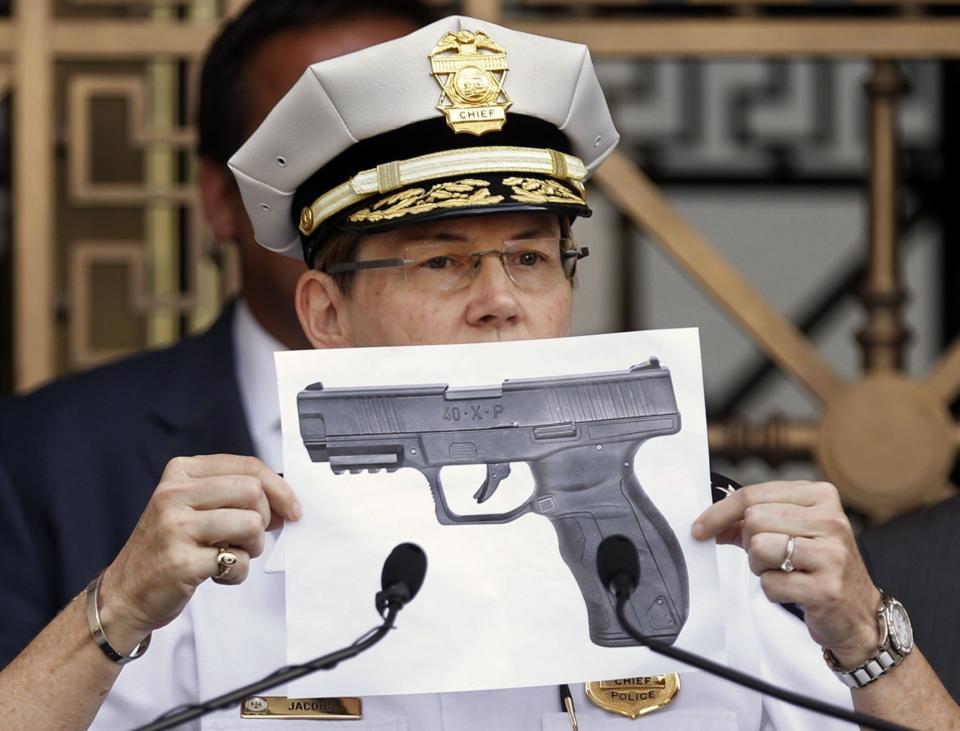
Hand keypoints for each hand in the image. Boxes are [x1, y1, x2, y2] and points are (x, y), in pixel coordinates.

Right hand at [96, 455, 300, 650]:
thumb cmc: (168, 547)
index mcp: (181, 473)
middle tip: (249, 538)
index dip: (279, 488)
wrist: (125, 592)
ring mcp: (175, 527)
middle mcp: (174, 494)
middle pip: (253, 492)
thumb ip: (232, 495)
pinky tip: (216, 574)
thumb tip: (286, 502)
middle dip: (264, 519)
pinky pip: (238, 562)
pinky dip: (237, 573)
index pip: (247, 466)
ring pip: (251, 524)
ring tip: (230, 555)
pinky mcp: (181, 561)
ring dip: (252, 548)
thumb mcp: (192, 506)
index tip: (292, 508)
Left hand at [692, 480, 880, 667]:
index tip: (700, 528)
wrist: (858, 613)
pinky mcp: (827, 588)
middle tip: (770, 557)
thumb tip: (709, 523)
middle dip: (749, 543)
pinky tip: (795, 591)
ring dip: (760, 567)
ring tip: (784, 571)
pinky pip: (771, 583)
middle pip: (753, 520)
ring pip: (759, 548)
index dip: (718, 513)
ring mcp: (832, 554)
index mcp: (820, 496)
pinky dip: (773, 590)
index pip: (752, 495)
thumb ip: (750, 521)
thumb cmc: (818, 566)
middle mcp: (831, 520)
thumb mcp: (790, 531)